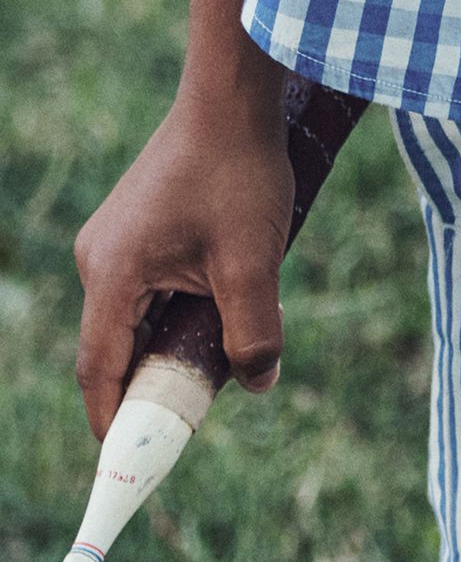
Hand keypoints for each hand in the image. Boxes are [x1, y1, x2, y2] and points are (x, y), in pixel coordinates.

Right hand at [72, 89, 295, 438]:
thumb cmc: (239, 174)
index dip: (114, 418)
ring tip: (213, 372)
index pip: (100, 367)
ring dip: (171, 347)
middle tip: (186, 426)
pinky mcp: (139, 228)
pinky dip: (176, 315)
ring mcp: (116, 241)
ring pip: (138, 318)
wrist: (234, 101)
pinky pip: (149, 291)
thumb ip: (254, 331)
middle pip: (117, 347)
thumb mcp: (252, 263)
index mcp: (113, 273)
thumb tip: (258, 383)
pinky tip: (218, 318)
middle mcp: (101, 259)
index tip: (127, 461)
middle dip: (151, 387)